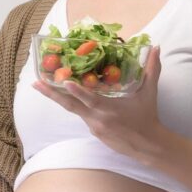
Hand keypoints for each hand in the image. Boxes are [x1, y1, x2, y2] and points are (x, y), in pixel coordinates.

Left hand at [31, 45, 163, 159]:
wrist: (147, 145)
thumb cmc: (148, 116)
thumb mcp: (149, 92)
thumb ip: (152, 69)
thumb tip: (157, 47)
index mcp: (109, 108)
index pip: (89, 98)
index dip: (76, 91)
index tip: (64, 82)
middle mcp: (97, 118)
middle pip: (70, 105)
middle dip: (51, 94)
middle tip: (35, 83)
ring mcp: (94, 127)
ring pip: (73, 110)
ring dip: (58, 98)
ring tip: (42, 86)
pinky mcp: (94, 133)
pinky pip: (82, 116)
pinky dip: (75, 105)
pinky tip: (67, 96)